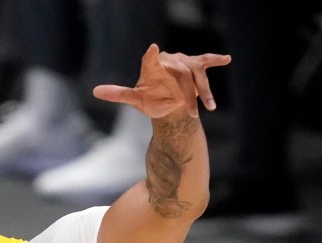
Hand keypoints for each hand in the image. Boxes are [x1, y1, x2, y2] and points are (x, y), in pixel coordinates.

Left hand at [93, 43, 230, 118]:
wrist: (168, 102)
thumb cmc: (151, 100)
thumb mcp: (136, 100)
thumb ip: (119, 94)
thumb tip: (95, 91)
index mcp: (152, 67)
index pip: (151, 60)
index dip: (152, 56)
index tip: (153, 50)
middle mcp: (168, 61)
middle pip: (181, 74)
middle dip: (188, 94)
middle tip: (193, 113)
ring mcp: (183, 63)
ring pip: (195, 73)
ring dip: (203, 91)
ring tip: (208, 108)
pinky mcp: (196, 66)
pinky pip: (206, 61)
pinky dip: (216, 59)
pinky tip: (226, 59)